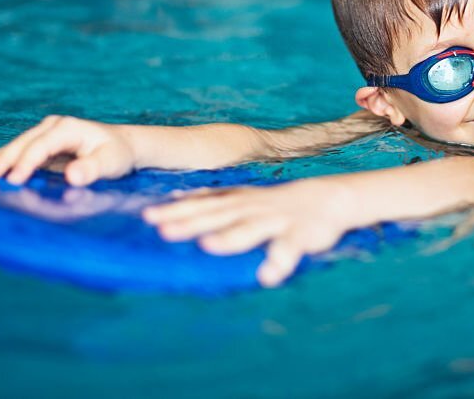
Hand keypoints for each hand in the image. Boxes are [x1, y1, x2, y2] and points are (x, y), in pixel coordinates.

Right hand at [0, 115, 135, 185]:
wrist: (121, 146)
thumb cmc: (117, 154)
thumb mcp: (111, 162)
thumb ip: (92, 169)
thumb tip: (72, 176)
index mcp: (68, 128)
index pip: (41, 146)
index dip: (26, 163)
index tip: (13, 180)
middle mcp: (53, 127)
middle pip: (23, 144)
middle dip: (3, 160)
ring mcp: (45, 134)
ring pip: (16, 147)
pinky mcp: (41, 144)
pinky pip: (18, 152)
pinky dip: (0, 160)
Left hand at [142, 178, 353, 286]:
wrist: (327, 198)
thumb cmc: (275, 203)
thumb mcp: (242, 197)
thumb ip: (211, 199)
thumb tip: (176, 197)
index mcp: (237, 202)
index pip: (201, 205)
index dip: (176, 210)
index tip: (147, 216)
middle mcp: (251, 209)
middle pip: (218, 216)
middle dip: (191, 224)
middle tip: (164, 231)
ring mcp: (275, 221)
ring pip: (250, 230)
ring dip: (230, 238)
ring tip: (208, 246)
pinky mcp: (300, 235)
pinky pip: (289, 249)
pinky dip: (279, 262)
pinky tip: (267, 277)